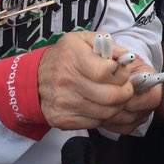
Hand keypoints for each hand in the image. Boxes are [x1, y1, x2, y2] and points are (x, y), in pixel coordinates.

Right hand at [37, 32, 151, 133]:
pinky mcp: (62, 119)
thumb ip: (109, 44)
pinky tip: (100, 105)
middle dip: (126, 93)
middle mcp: (66, 80)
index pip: (106, 71)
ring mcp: (63, 102)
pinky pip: (94, 123)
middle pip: (110, 96)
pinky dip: (102, 116)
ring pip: (106, 112)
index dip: (121, 73)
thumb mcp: (84, 40)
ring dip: (117, 106)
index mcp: (73, 56)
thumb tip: (127, 57)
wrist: (36, 77)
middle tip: (125, 88)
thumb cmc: (66, 57)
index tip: (121, 71)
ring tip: (114, 96)